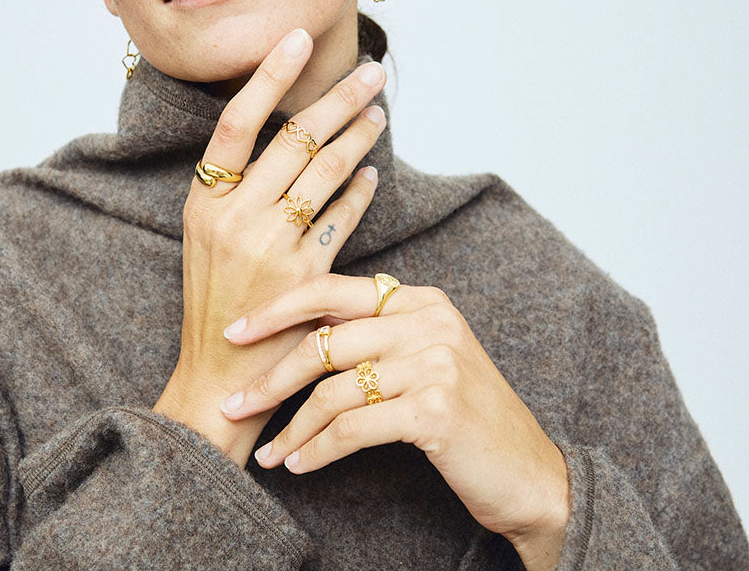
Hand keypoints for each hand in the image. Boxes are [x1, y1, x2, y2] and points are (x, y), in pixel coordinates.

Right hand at [153, 29, 387, 467]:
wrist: (218, 380)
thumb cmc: (216, 302)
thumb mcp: (207, 238)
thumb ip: (238, 190)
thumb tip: (288, 134)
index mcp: (203, 201)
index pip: (236, 123)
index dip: (268, 77)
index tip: (298, 39)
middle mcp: (234, 217)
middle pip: (295, 139)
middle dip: (339, 99)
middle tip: (372, 72)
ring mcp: (270, 248)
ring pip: (325, 172)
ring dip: (359, 137)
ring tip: (380, 112)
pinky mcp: (305, 277)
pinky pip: (342, 218)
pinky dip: (361, 191)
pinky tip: (373, 174)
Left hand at [220, 275, 568, 570]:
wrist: (532, 475)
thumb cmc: (463, 418)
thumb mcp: (422, 359)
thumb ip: (372, 337)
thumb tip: (293, 334)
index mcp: (419, 299)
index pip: (330, 290)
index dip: (276, 308)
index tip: (235, 332)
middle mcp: (428, 320)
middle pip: (323, 341)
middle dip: (269, 376)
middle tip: (232, 403)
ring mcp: (435, 363)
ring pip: (333, 389)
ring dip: (290, 426)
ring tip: (267, 452)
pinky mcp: (436, 410)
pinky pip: (353, 428)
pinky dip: (318, 449)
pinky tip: (299, 464)